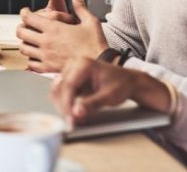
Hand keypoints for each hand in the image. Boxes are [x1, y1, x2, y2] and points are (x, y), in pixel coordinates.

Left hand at [16, 0, 107, 72]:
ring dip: (24, 42)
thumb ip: (80, 8)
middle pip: (21, 32)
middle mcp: (46, 42)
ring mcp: (45, 56)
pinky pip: (30, 63)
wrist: (99, 65)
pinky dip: (30, 58)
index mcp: (54, 29)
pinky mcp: (48, 68)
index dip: (24, 13)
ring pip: (23, 48)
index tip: (25, 12)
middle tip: (23, 26)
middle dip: (20, 27)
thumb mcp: (90, 22)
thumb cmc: (96, 45)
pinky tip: (35, 56)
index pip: (29, 18)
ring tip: (28, 40)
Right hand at [51, 57, 170, 124]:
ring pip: (57, 90)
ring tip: (74, 118)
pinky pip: (61, 92)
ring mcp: (71, 70)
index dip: (67, 104)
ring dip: (63, 106)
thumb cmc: (121, 85)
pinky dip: (66, 104)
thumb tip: (76, 112)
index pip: (68, 85)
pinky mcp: (70, 78)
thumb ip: (92, 104)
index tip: (70, 119)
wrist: (129, 82)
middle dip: (64, 107)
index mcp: (84, 64)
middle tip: (72, 122)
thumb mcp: (109, 96)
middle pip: (60, 88)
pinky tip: (74, 112)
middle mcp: (74, 64)